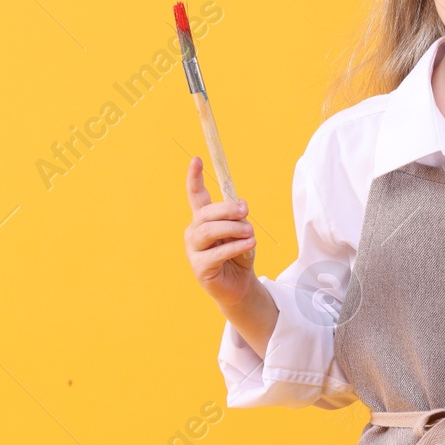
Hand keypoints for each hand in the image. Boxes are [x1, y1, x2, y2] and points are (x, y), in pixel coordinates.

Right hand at [184, 155, 256, 308]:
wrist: (240, 285)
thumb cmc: (239, 254)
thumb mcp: (242, 231)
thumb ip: (238, 218)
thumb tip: (240, 206)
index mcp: (204, 219)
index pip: (196, 195)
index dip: (194, 177)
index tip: (196, 159)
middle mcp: (194, 232)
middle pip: (205, 212)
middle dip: (227, 209)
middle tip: (246, 211)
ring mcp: (194, 250)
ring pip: (208, 231)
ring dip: (232, 228)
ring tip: (250, 232)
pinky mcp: (200, 267)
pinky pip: (217, 253)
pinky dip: (235, 247)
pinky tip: (249, 245)